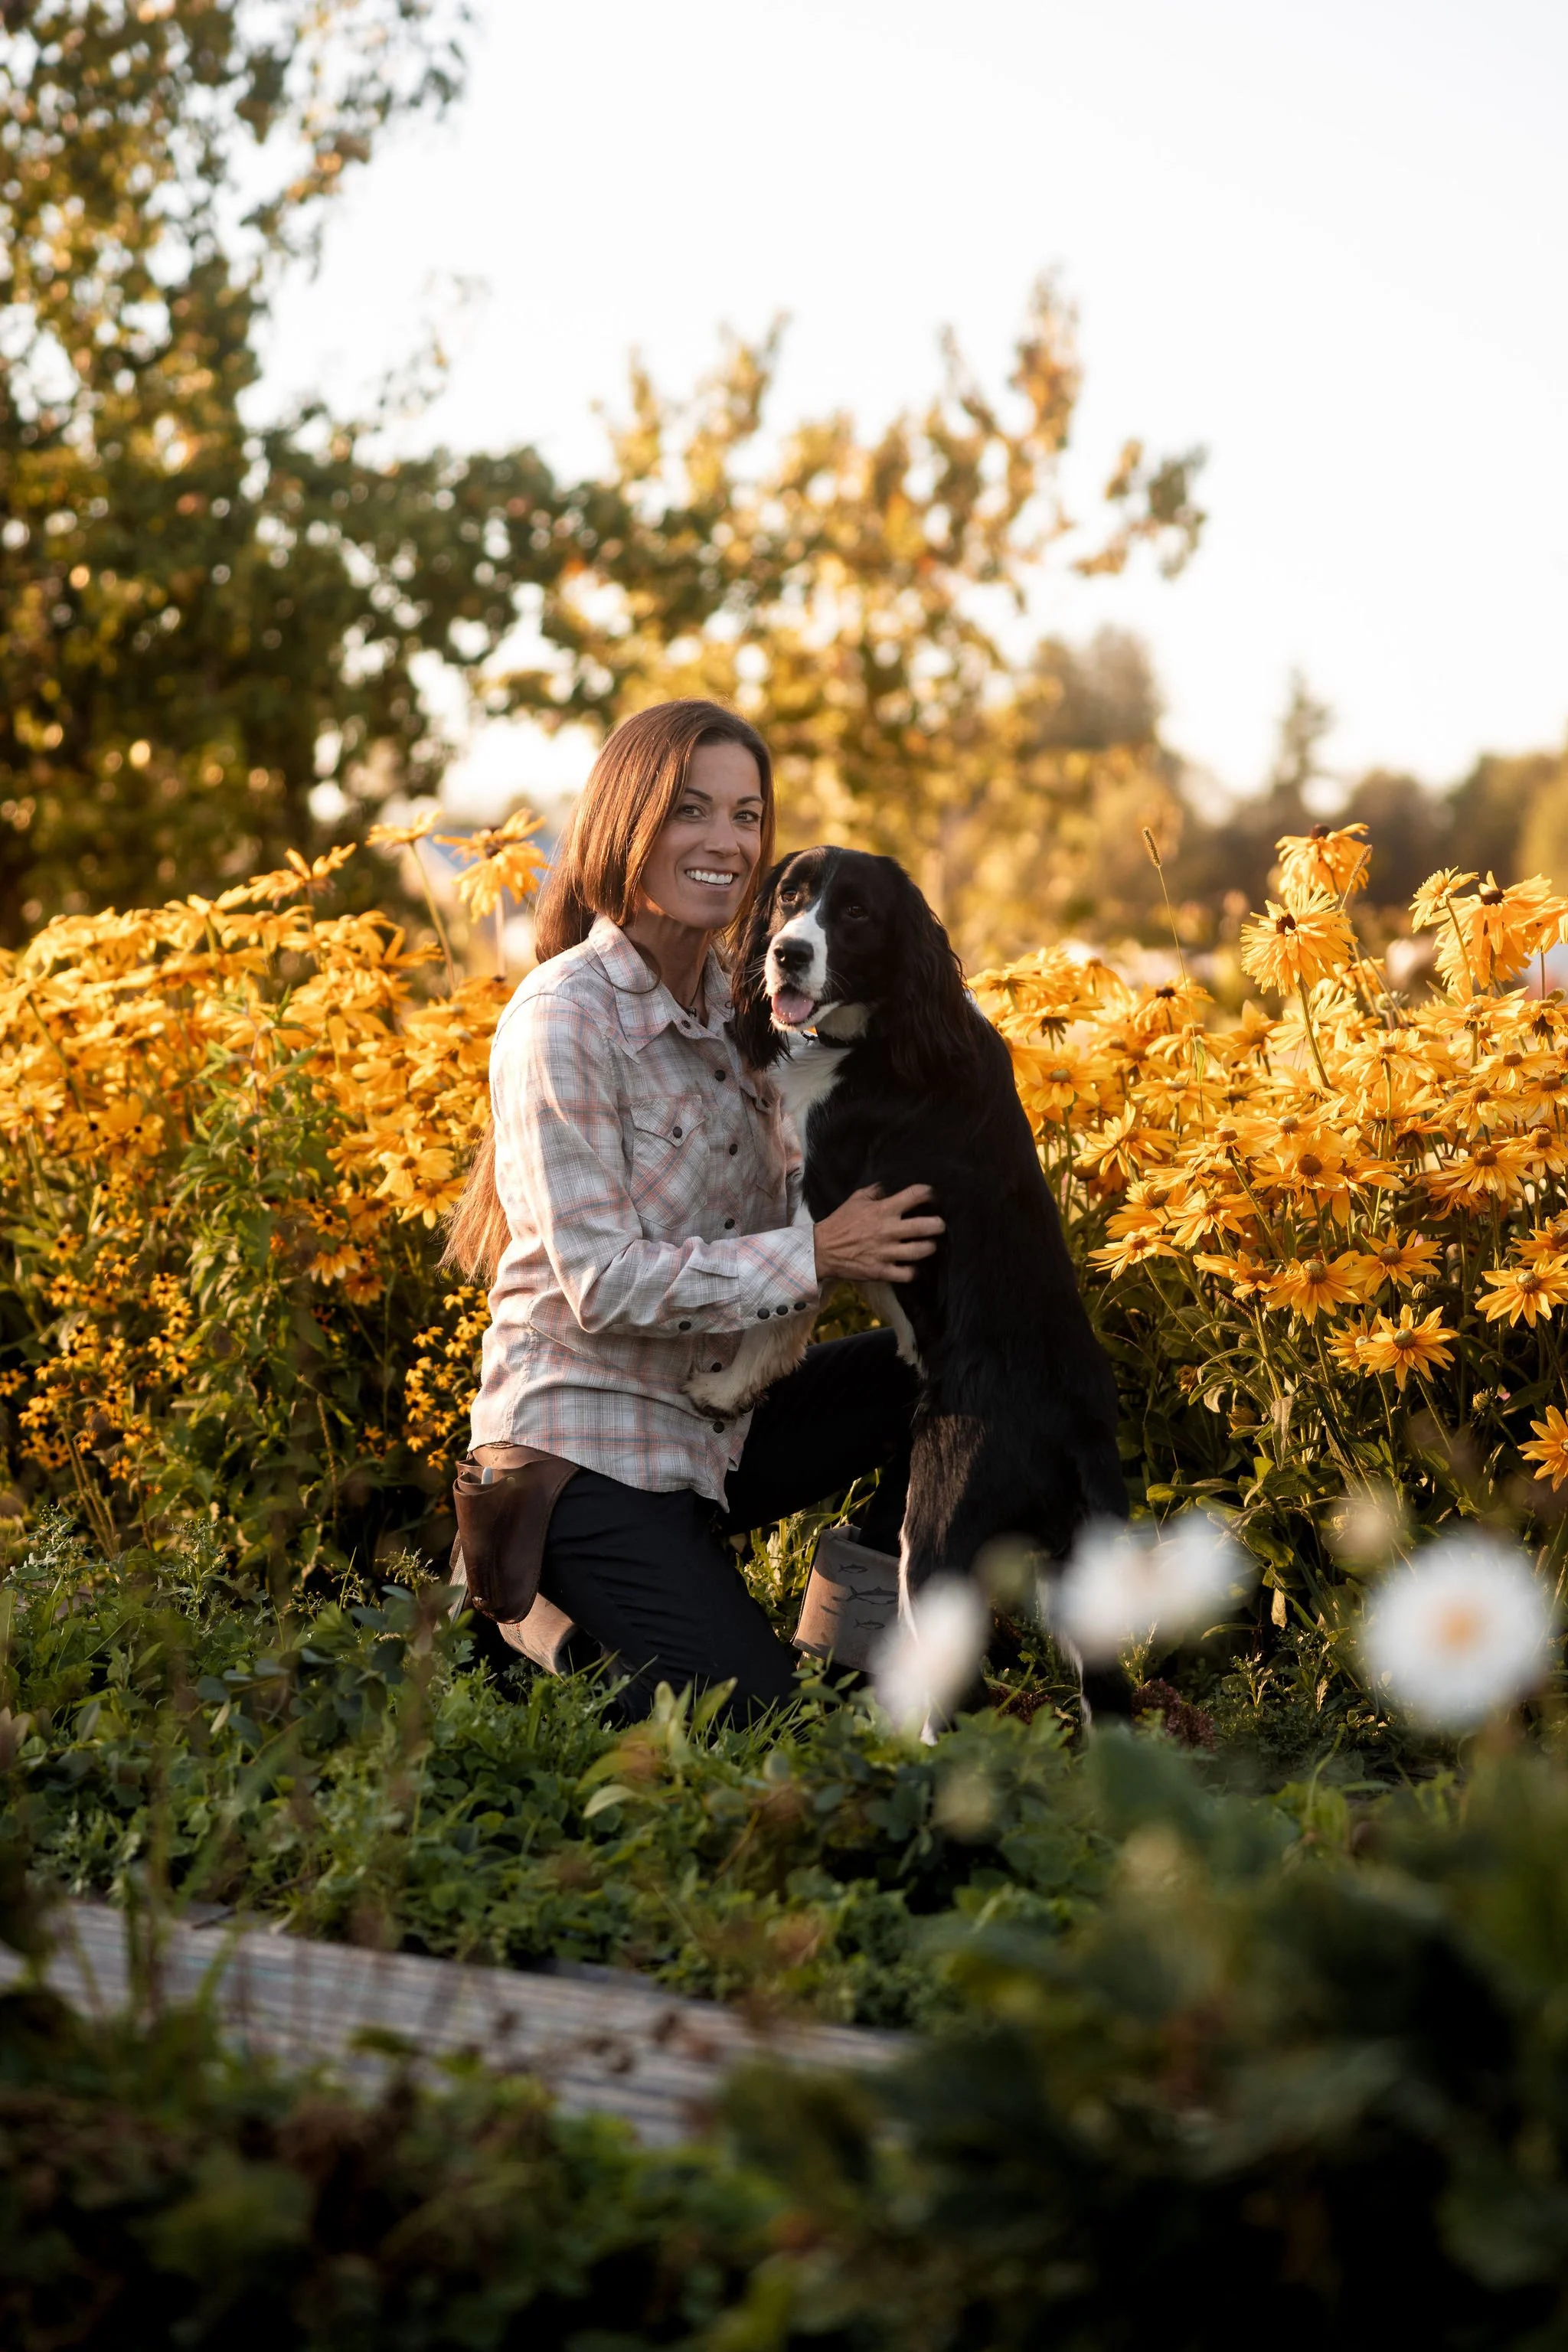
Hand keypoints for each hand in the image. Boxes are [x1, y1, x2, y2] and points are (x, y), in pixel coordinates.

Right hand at [812, 1184, 943, 1283]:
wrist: (822, 1249)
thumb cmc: (839, 1223)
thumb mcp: (855, 1200)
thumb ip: (875, 1191)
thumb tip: (890, 1186)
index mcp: (882, 1210)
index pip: (915, 1195)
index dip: (928, 1193)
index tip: (931, 1196)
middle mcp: (888, 1230)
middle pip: (926, 1226)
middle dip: (938, 1224)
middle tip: (939, 1225)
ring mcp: (886, 1252)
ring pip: (921, 1251)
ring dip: (930, 1247)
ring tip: (929, 1245)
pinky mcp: (881, 1271)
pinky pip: (907, 1274)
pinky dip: (913, 1271)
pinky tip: (912, 1267)